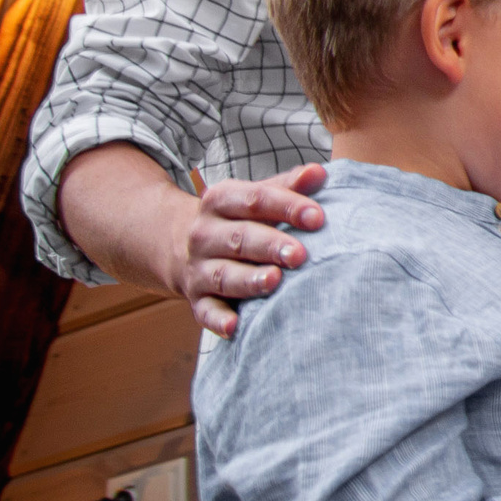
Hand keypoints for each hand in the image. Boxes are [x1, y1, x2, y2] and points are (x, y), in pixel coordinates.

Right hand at [179, 163, 326, 335]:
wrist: (182, 245)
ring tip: (275, 281)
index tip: (318, 217)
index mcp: (221, 200)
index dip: (287, 207)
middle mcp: (205, 233)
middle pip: (240, 238)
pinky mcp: (197, 298)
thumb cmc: (240, 219)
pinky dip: (218, 320)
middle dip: (270, 245)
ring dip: (248, 280)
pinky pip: (205, 311)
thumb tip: (318, 173)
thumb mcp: (256, 196)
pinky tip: (234, 326)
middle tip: (300, 254)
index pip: (256, 200)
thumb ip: (288, 186)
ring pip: (223, 275)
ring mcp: (199, 268)